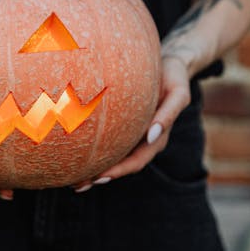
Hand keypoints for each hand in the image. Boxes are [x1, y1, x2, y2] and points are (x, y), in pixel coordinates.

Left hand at [71, 56, 190, 192]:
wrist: (171, 65)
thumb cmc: (174, 77)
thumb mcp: (178, 94)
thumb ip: (168, 115)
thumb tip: (151, 135)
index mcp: (157, 138)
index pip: (136, 161)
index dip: (118, 171)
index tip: (98, 178)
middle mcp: (144, 140)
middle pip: (121, 165)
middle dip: (99, 177)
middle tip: (77, 185)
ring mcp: (134, 134)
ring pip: (113, 156)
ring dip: (94, 169)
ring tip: (72, 178)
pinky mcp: (125, 124)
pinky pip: (109, 141)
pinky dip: (94, 150)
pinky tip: (76, 150)